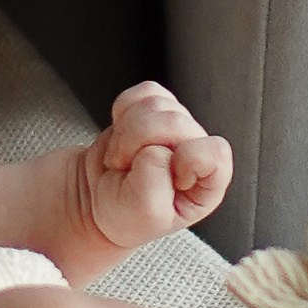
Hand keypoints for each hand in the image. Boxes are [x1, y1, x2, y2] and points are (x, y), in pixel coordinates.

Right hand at [78, 81, 231, 253]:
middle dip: (139, 144)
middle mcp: (195, 149)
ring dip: (127, 132)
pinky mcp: (153, 109)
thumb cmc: (125, 214)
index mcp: (208, 181)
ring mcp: (175, 127)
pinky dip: (123, 112)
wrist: (94, 202)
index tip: (168, 180)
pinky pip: (142, 92)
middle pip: (176, 122)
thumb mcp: (145, 215)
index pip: (213, 153)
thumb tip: (153, 147)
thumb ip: (154, 181)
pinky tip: (121, 136)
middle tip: (127, 168)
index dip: (186, 162)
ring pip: (155, 105)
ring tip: (122, 157)